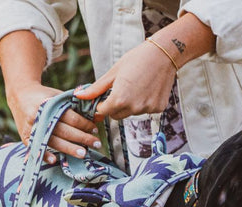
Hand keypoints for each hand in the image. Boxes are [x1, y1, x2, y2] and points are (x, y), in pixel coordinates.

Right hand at [7, 82, 101, 162]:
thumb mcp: (59, 96)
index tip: (95, 130)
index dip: (85, 124)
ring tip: (83, 154)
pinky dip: (44, 155)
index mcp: (49, 104)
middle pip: (65, 131)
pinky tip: (54, 160)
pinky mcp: (26, 137)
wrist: (20, 95)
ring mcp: (33, 128)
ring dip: (70, 149)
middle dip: (83, 138)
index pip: (71, 117)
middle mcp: (40, 116)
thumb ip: (75, 106)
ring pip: (54, 141)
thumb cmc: (45, 97)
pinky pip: (36, 149)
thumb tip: (97, 117)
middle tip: (96, 144)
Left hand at [75, 12, 214, 120]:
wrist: (163, 54)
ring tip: (137, 86)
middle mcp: (133, 108)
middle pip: (116, 116)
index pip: (103, 112)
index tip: (101, 100)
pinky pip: (145, 110)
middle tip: (120, 89)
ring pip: (131, 113)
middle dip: (114, 106)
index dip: (100, 106)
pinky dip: (144, 103)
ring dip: (130, 104)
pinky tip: (148, 88)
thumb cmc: (136, 59)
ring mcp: (147, 110)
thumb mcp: (113, 73)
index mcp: (119, 99)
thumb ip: (96, 88)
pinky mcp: (158, 109)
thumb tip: (78, 96)